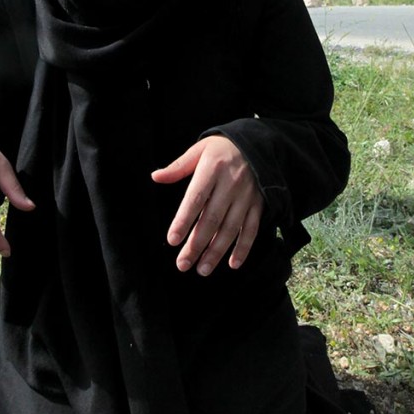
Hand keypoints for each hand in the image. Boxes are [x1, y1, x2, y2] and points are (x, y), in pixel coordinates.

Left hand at [152, 136, 261, 275]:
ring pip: (231, 228)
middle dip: (197, 244)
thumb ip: (178, 167)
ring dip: (217, 251)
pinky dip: (244, 248)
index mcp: (212, 169)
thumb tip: (155, 177)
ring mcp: (246, 196)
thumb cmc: (222, 148)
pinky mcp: (258, 204)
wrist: (258, 143)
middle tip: (182, 264)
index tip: (172, 240)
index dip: (183, 220)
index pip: (195, 199)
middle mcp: (230, 184)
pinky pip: (252, 229)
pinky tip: (233, 264)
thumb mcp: (199, 150)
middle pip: (212, 219)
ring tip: (202, 269)